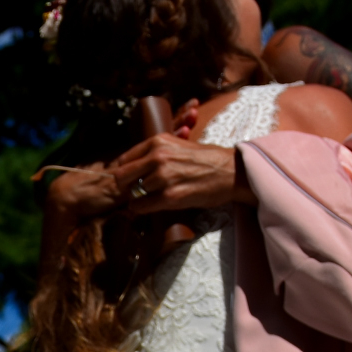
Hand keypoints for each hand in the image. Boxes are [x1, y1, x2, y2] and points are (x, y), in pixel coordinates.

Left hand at [114, 133, 250, 215]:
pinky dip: (141, 209)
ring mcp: (163, 177)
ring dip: (139, 198)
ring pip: (133, 193)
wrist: (230, 172)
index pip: (123, 160)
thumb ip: (154, 152)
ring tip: (152, 197)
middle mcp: (158, 157)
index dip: (124, 173)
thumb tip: (131, 165)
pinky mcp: (170, 197)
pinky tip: (150, 206)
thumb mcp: (177, 145)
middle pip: (121, 177)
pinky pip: (141, 206)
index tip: (129, 180)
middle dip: (126, 186)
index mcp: (157, 142)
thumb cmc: (205, 159)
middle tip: (135, 192)